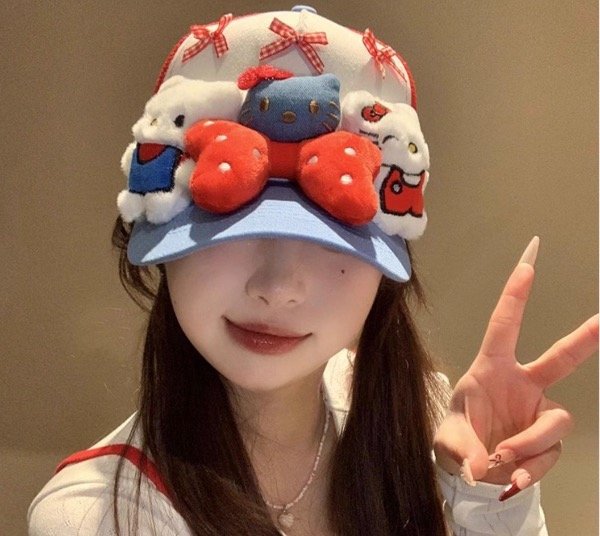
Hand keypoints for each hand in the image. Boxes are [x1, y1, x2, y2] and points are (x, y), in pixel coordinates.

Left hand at [434, 237, 598, 498]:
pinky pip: (550, 453)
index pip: (503, 327)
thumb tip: (483, 467)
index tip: (528, 263)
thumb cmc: (457, 440)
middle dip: (584, 339)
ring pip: (555, 420)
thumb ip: (462, 452)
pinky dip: (532, 469)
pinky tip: (512, 479)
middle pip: (560, 359)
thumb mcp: (448, 442)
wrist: (471, 472)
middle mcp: (522, 385)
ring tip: (501, 459)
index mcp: (491, 369)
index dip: (515, 296)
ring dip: (530, 443)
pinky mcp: (548, 441)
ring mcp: (538, 412)